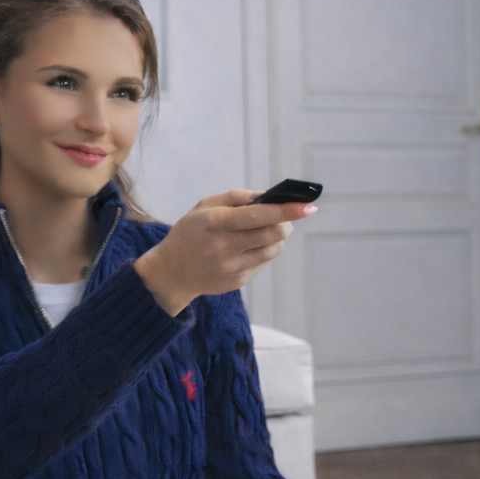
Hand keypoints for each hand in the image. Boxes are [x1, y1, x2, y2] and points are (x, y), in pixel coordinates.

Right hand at [133, 190, 316, 315]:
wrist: (171, 272)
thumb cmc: (191, 232)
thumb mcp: (204, 206)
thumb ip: (236, 197)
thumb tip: (268, 196)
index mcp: (215, 223)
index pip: (258, 215)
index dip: (287, 210)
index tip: (309, 206)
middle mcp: (223, 247)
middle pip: (273, 234)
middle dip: (285, 223)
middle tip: (284, 219)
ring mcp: (231, 268)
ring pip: (273, 250)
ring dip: (275, 238)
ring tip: (260, 233)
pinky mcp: (237, 282)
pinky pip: (263, 263)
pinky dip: (261, 253)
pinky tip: (244, 250)